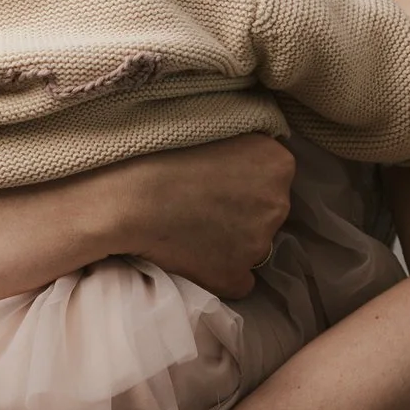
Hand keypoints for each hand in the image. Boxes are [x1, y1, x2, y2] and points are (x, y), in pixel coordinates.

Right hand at [92, 133, 293, 298]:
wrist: (130, 197)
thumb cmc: (165, 155)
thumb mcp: (220, 129)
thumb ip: (248, 149)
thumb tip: (252, 166)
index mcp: (279, 165)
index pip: (274, 178)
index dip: (244, 181)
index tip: (216, 179)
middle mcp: (278, 205)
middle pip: (267, 212)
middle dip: (243, 211)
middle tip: (202, 203)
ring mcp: (260, 245)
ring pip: (252, 246)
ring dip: (230, 241)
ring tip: (190, 227)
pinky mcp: (236, 277)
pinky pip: (238, 280)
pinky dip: (220, 273)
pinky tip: (192, 256)